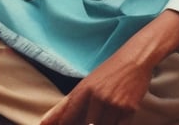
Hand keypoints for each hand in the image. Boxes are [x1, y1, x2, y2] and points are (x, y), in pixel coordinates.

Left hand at [41, 8, 178, 124]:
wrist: (134, 59)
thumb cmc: (107, 72)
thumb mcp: (85, 84)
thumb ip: (65, 105)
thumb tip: (44, 122)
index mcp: (82, 90)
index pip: (68, 117)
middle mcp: (96, 97)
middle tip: (89, 119)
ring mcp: (113, 104)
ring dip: (102, 124)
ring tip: (103, 114)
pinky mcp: (129, 109)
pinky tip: (113, 118)